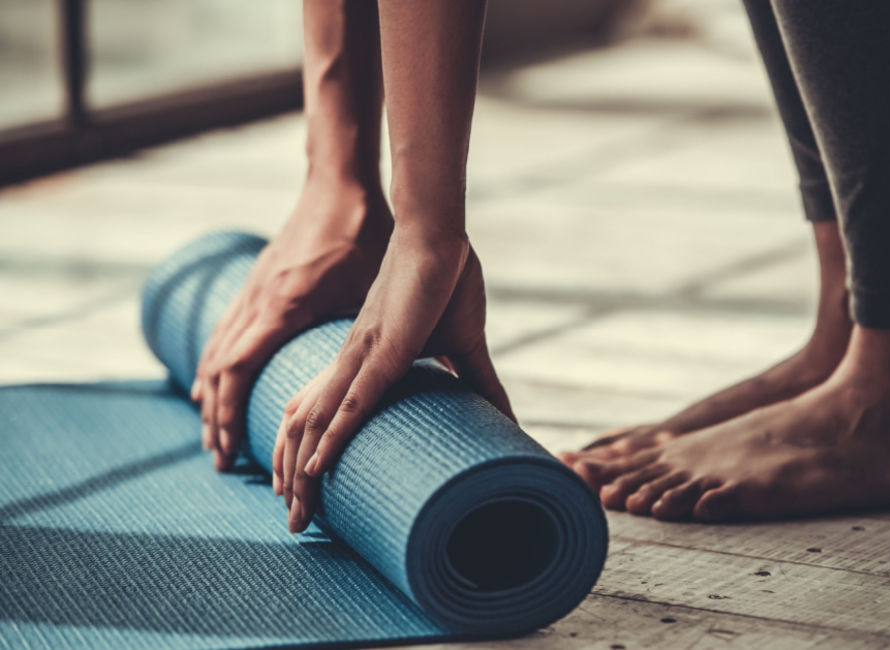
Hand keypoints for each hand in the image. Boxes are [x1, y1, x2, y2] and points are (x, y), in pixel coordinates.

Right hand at [191, 182, 391, 469]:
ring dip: (211, 395)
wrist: (339, 182)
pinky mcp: (258, 281)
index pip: (240, 371)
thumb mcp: (374, 288)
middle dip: (217, 418)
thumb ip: (393, 333)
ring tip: (213, 434)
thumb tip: (442, 367)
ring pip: (217, 351)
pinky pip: (224, 331)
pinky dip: (214, 362)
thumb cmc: (364, 232)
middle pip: (221, 371)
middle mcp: (260, 302)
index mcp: (285, 308)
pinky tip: (212, 381)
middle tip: (220, 459)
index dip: (232, 413)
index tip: (232, 449)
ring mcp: (254, 289)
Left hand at [274, 226, 511, 531]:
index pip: (322, 415)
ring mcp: (362, 357)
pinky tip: (314, 469)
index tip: (302, 492)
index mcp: (363, 360)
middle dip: (293, 480)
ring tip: (295, 513)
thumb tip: (505, 416)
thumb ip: (478, 382)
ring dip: (301, 472)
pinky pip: (349, 403)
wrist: (440, 236)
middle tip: (294, 523)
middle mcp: (350, 362)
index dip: (306, 454)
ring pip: (317, 424)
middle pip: (305, 429)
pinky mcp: (383, 351)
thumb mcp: (463, 345)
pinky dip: (330, 438)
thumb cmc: (448, 281)